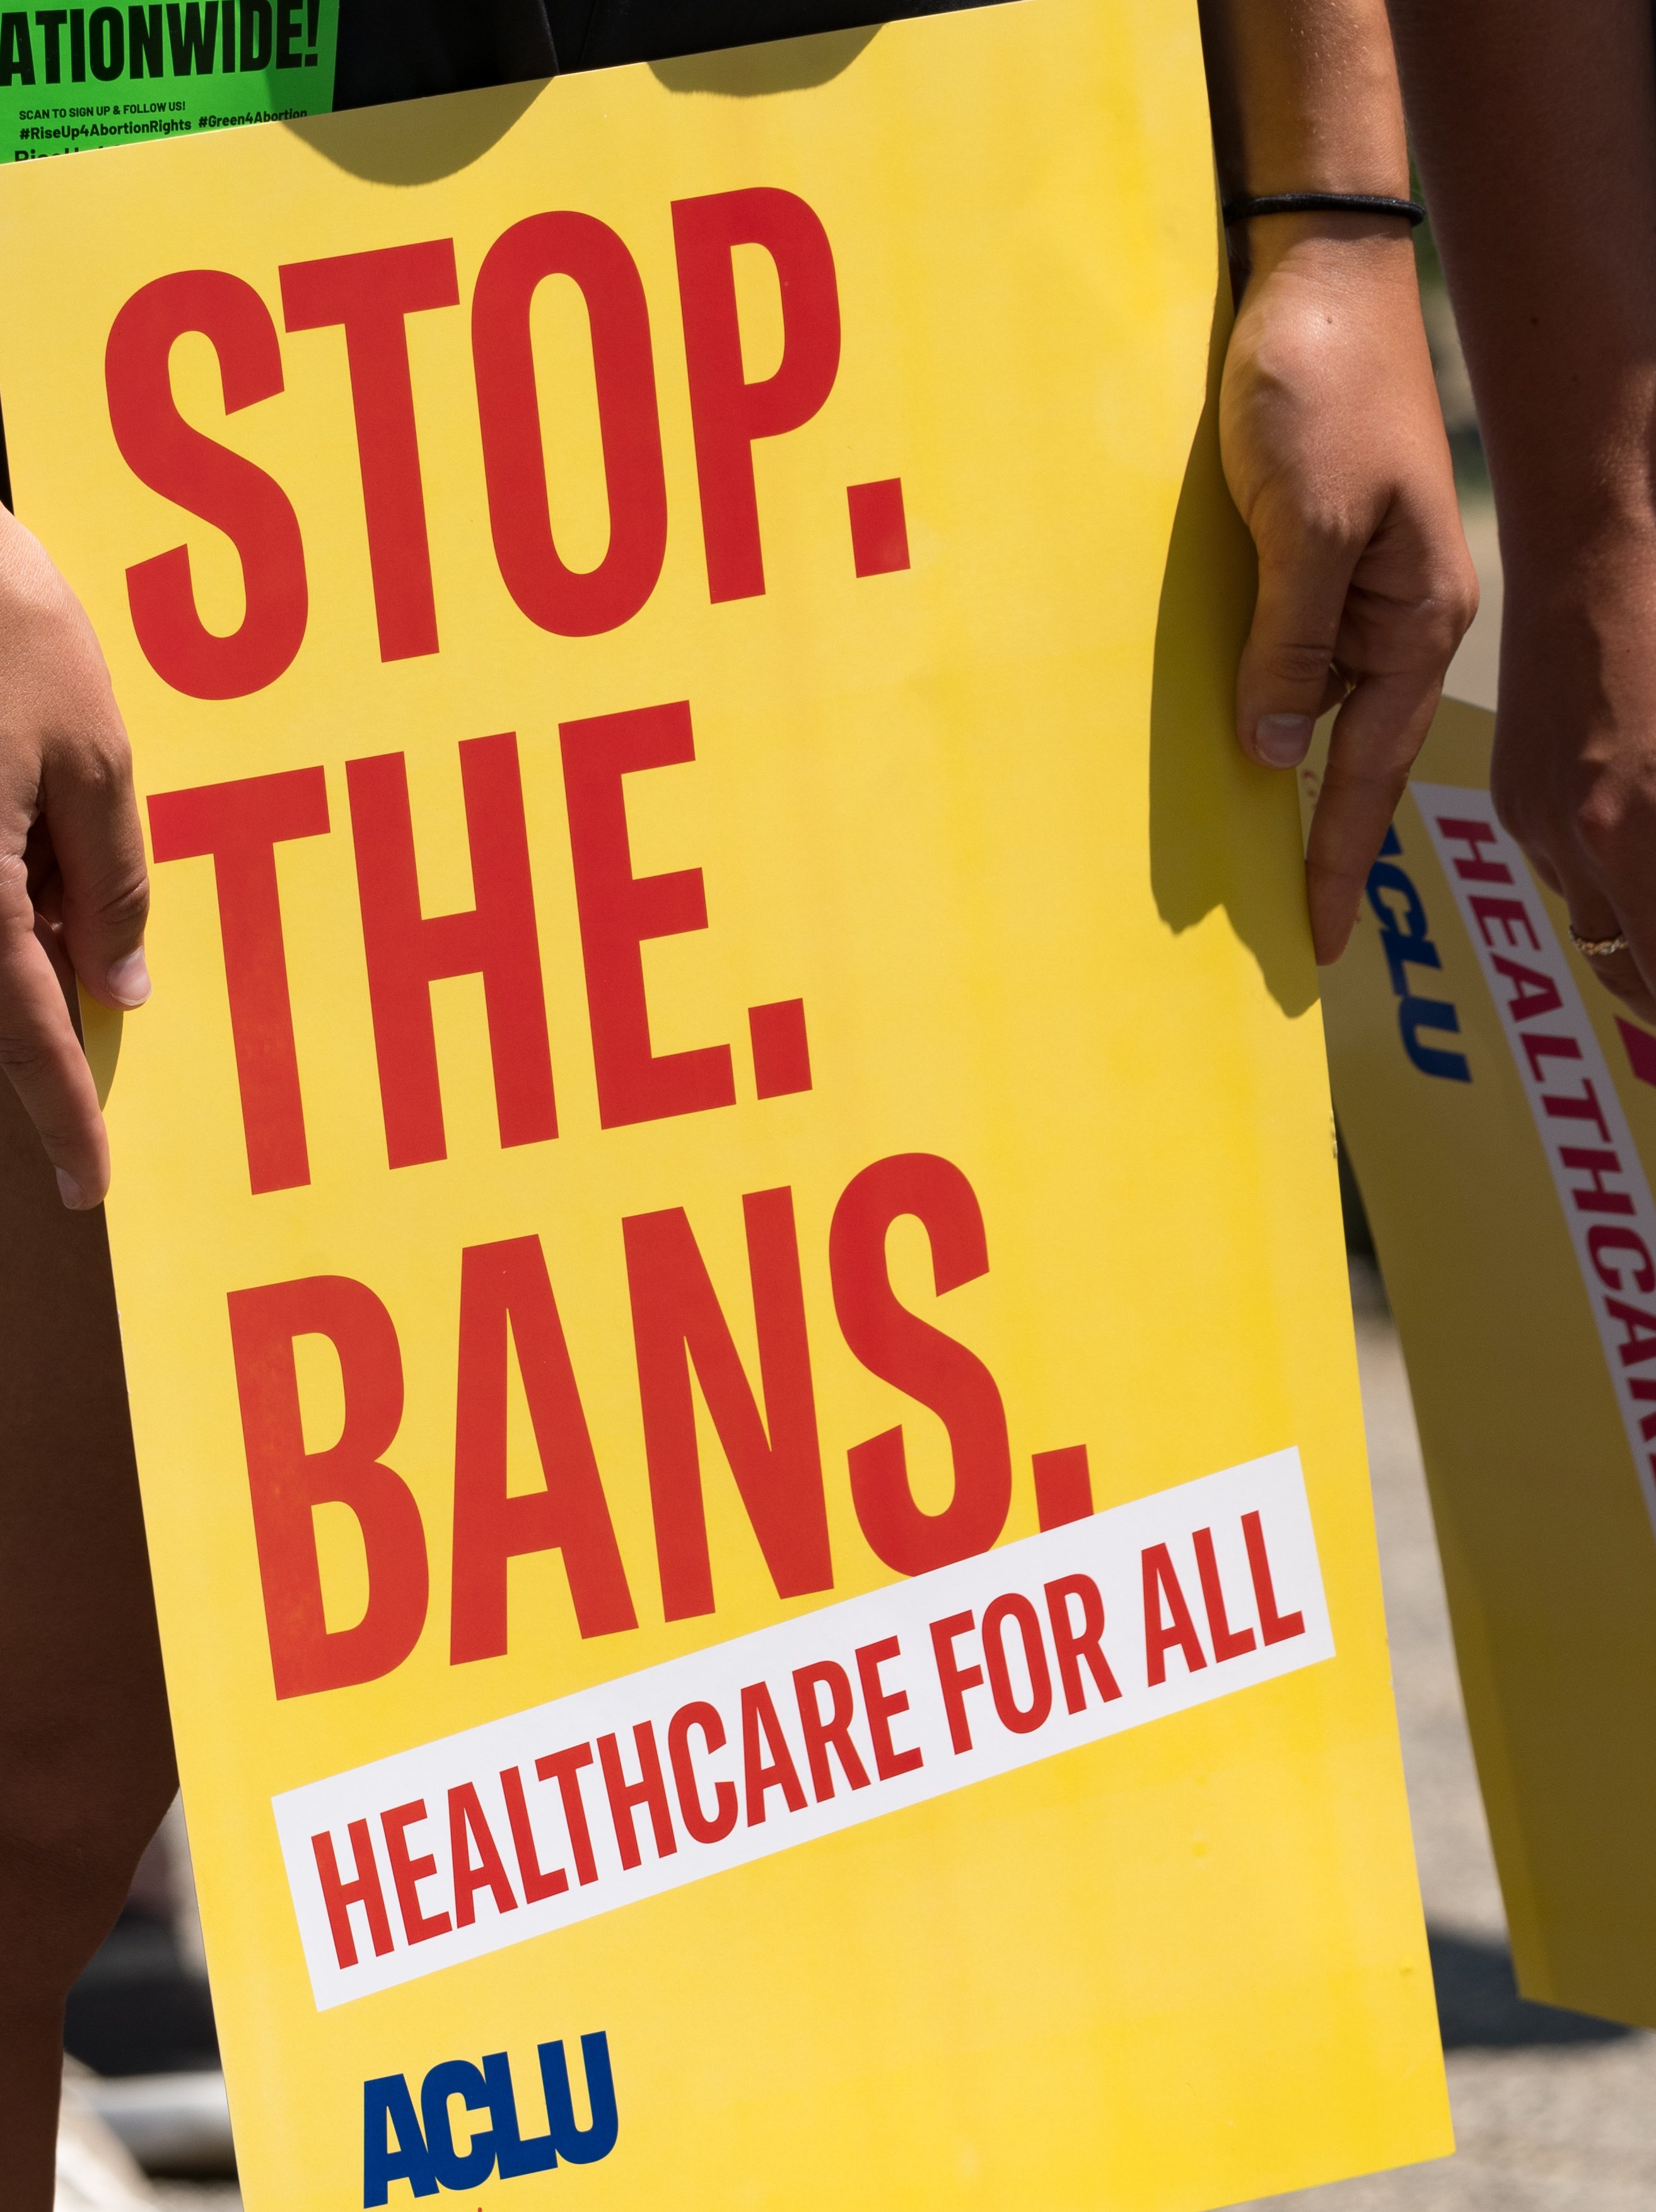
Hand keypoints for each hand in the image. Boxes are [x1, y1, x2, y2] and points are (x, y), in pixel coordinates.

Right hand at [0, 506, 148, 1208]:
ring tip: (55, 851)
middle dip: (48, 1004)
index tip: (92, 1189)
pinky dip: (5, 884)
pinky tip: (29, 833)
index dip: (65, 1117)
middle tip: (81, 966)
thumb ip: (116, 883)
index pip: (29, 1037)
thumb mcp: (94, 753)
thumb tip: (125, 984)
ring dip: (27, 934)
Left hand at [1220, 216, 1477, 960]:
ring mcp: (1352, 587)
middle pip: (1353, 754)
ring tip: (1248, 862)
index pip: (1370, 770)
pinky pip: (1285, 653)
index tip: (1316, 939)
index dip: (1338, 856)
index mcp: (1414, 620)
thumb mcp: (1308, 526)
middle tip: (1288, 930)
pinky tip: (1232, 743)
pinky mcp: (1306, 555)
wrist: (1312, 275)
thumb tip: (1275, 752)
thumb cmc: (1321, 390)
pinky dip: (1260, 703)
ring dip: (1283, 775)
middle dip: (1321, 841)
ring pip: (1314, 707)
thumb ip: (1292, 643)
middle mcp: (1392, 618)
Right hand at [1489, 538, 1655, 1020]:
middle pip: (1635, 977)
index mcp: (1634, 827)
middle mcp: (1578, 841)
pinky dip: (1612, 886)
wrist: (1595, 549)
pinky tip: (1639, 854)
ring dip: (1645, 947)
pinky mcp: (1518, 796)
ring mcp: (1538, 820)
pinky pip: (1568, 874)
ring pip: (1600, 929)